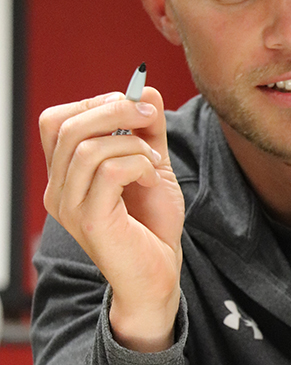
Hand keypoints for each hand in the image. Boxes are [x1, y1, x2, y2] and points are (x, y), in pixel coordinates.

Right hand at [40, 87, 184, 350]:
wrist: (160, 274)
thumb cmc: (152, 225)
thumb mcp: (151, 165)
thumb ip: (147, 129)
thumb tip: (146, 89)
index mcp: (64, 175)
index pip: (55, 121)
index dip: (94, 103)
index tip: (136, 108)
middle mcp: (57, 191)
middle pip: (67, 126)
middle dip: (114, 109)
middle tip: (149, 118)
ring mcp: (70, 208)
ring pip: (87, 147)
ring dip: (131, 143)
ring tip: (151, 160)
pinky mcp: (91, 222)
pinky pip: (109, 172)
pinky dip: (137, 164)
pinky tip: (149, 177)